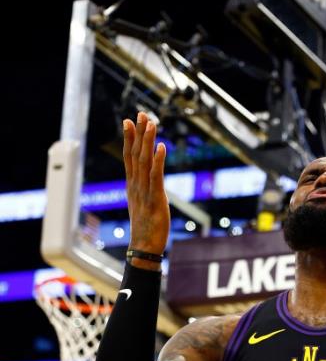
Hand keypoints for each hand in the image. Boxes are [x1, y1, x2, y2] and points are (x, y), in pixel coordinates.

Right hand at [123, 111, 169, 254]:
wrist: (144, 248)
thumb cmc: (146, 229)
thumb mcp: (142, 206)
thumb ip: (144, 192)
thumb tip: (148, 185)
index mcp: (132, 186)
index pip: (129, 157)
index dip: (129, 138)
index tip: (129, 121)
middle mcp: (136, 185)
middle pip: (135, 154)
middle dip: (138, 133)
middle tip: (141, 113)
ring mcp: (144, 191)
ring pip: (144, 161)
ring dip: (147, 141)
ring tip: (151, 122)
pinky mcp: (155, 199)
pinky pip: (156, 176)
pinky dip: (158, 160)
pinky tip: (161, 146)